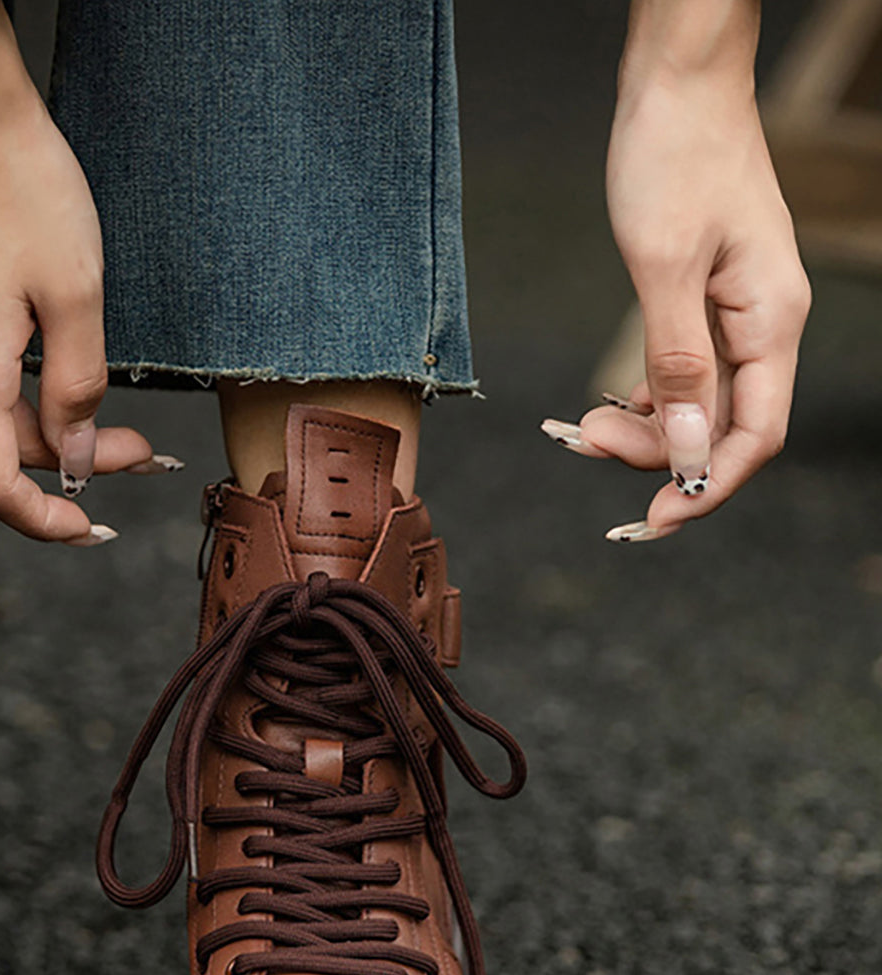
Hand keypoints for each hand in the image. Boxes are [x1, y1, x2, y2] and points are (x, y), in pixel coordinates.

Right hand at [0, 1, 174, 544]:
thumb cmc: (24, 184)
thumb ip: (79, 389)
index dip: (46, 523)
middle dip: (68, 461)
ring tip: (99, 411)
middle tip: (143, 447)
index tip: (95, 528)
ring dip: (32, 430)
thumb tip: (78, 459)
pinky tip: (39, 362)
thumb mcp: (78, 292)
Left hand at [544, 5, 809, 541]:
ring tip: (580, 426)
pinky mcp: (707, 301)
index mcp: (770, 320)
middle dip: (655, 453)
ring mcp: (736, 314)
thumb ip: (679, 364)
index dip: (705, 487)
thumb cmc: (673, 156)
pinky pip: (685, 373)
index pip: (755, 437)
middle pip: (721, 427)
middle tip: (582, 440)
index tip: (650, 518)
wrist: (676, 81)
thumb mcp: (664, 267)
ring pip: (699, 405)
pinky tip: (610, 404)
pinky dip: (647, 398)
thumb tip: (690, 449)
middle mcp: (762, 325)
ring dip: (644, 429)